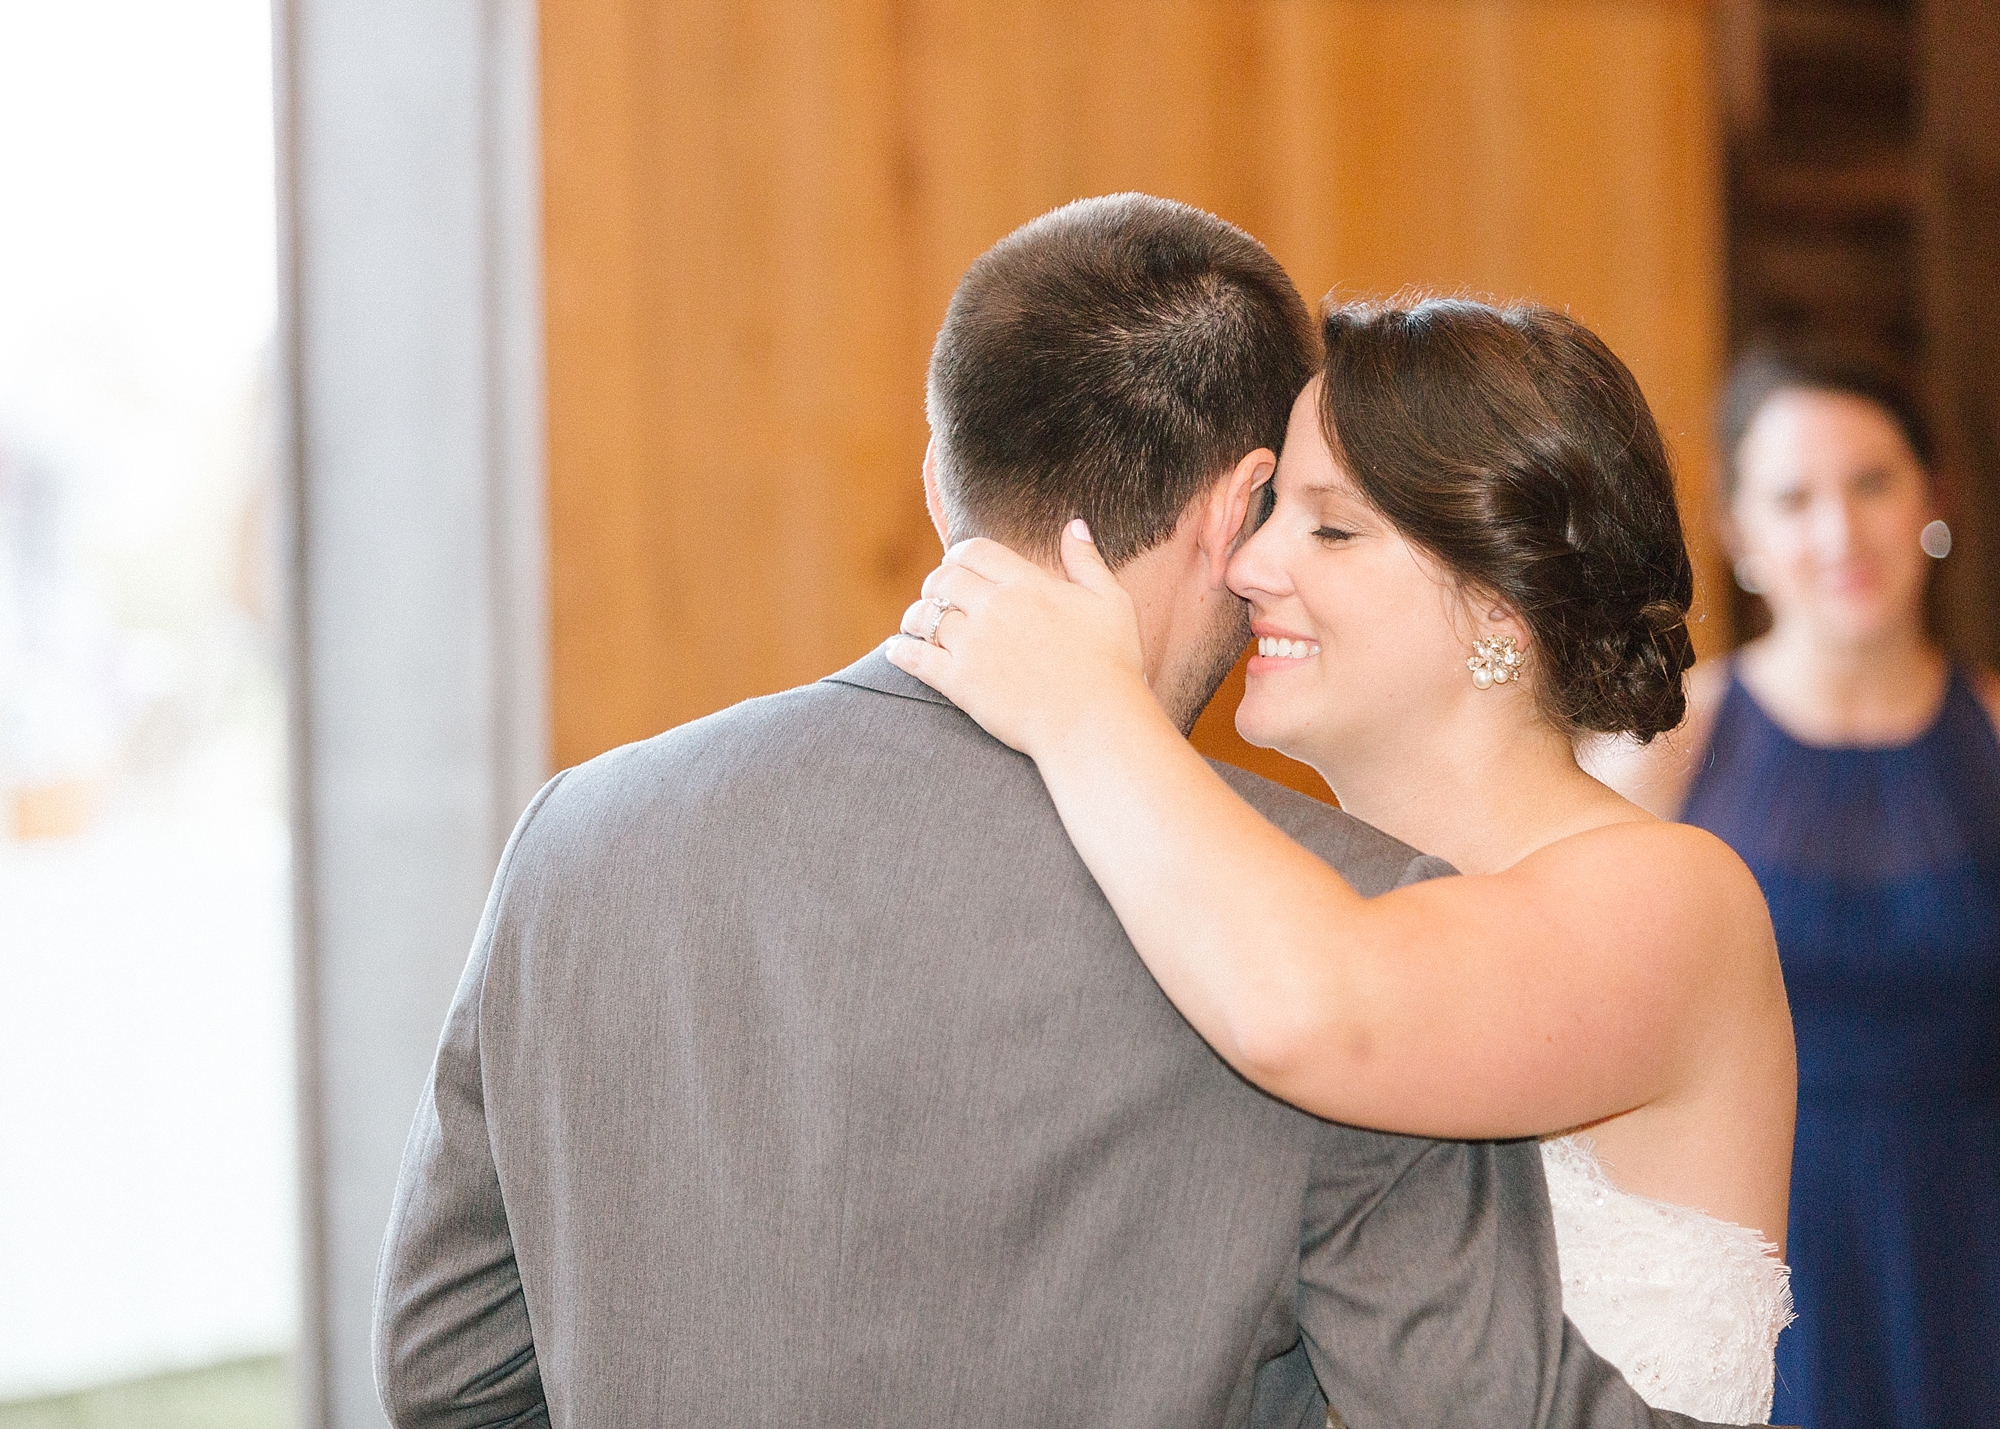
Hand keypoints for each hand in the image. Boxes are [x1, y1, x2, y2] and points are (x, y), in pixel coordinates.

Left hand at [886, 521, 1154, 757]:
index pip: (974, 551)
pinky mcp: (960, 683)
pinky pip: (917, 659)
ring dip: (916, 617)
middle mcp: (994, 607)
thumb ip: (1087, 561)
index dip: (960, 554)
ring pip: (925, 617)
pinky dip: (902, 651)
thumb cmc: (1110, 664)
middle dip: (935, 584)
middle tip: (935, 594)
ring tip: (915, 623)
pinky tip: (897, 650)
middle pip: (944, 580)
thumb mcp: (1111, 603)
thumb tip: (1072, 526)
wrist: (1094, 723)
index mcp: (1027, 583)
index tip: (956, 564)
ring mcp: (974, 645)